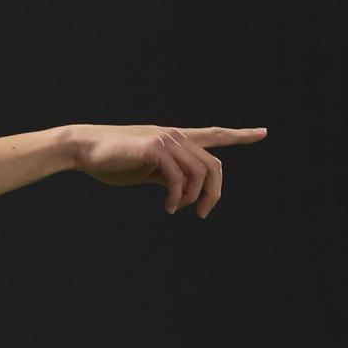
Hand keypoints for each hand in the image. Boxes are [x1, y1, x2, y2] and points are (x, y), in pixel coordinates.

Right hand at [71, 123, 267, 218]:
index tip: (263, 133)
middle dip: (214, 193)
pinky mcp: (154, 149)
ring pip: (200, 173)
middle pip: (213, 166)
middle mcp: (175, 136)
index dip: (239, 135)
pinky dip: (177, 198)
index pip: (214, 135)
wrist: (84, 148)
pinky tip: (167, 208)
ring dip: (193, 199)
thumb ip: (167, 175)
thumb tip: (182, 192)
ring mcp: (166, 140)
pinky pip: (179, 179)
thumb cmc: (111, 160)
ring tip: (176, 210)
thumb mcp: (145, 169)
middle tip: (202, 214)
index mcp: (175, 139)